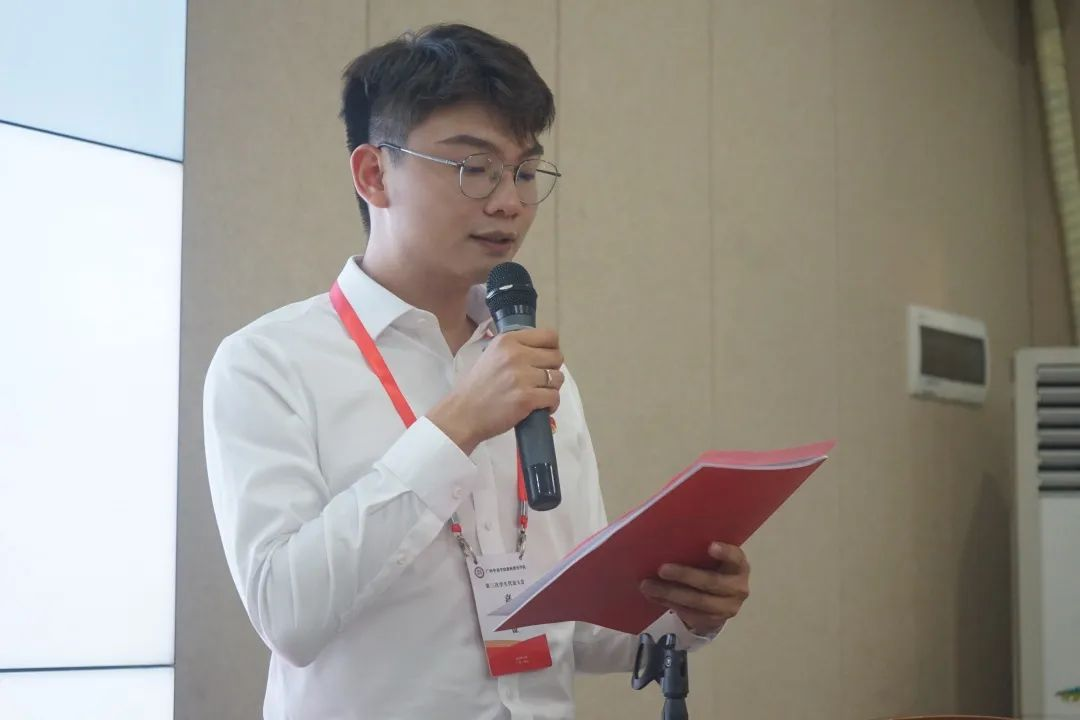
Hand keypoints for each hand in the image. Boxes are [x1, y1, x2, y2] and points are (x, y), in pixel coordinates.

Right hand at [428, 328, 564, 454]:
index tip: (545, 360)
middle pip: (557, 357)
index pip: (549, 336)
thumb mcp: (492, 355)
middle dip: (553, 370)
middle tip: (540, 381)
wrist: (462, 414)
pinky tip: (540, 407)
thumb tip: (544, 351)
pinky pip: (554, 398)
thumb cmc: (477, 386)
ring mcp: (522, 377)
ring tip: (539, 395)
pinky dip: (551, 405)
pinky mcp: (526, 398)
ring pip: (558, 378)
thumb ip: (516, 349)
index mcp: (508, 341)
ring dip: (552, 389)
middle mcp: (516, 354)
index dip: (552, 349)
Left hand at [639, 542, 749, 634]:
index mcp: (739, 566)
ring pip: (697, 602)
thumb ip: (699, 549)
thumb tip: (665, 538)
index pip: (735, 557)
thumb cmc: (712, 568)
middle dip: (685, 575)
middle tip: (662, 569)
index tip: (710, 546)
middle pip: (711, 582)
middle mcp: (738, 587)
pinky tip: (653, 596)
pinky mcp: (713, 621)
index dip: (724, 553)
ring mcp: (728, 607)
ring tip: (648, 585)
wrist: (721, 600)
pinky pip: (689, 614)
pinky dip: (668, 603)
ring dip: (670, 593)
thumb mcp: (712, 559)